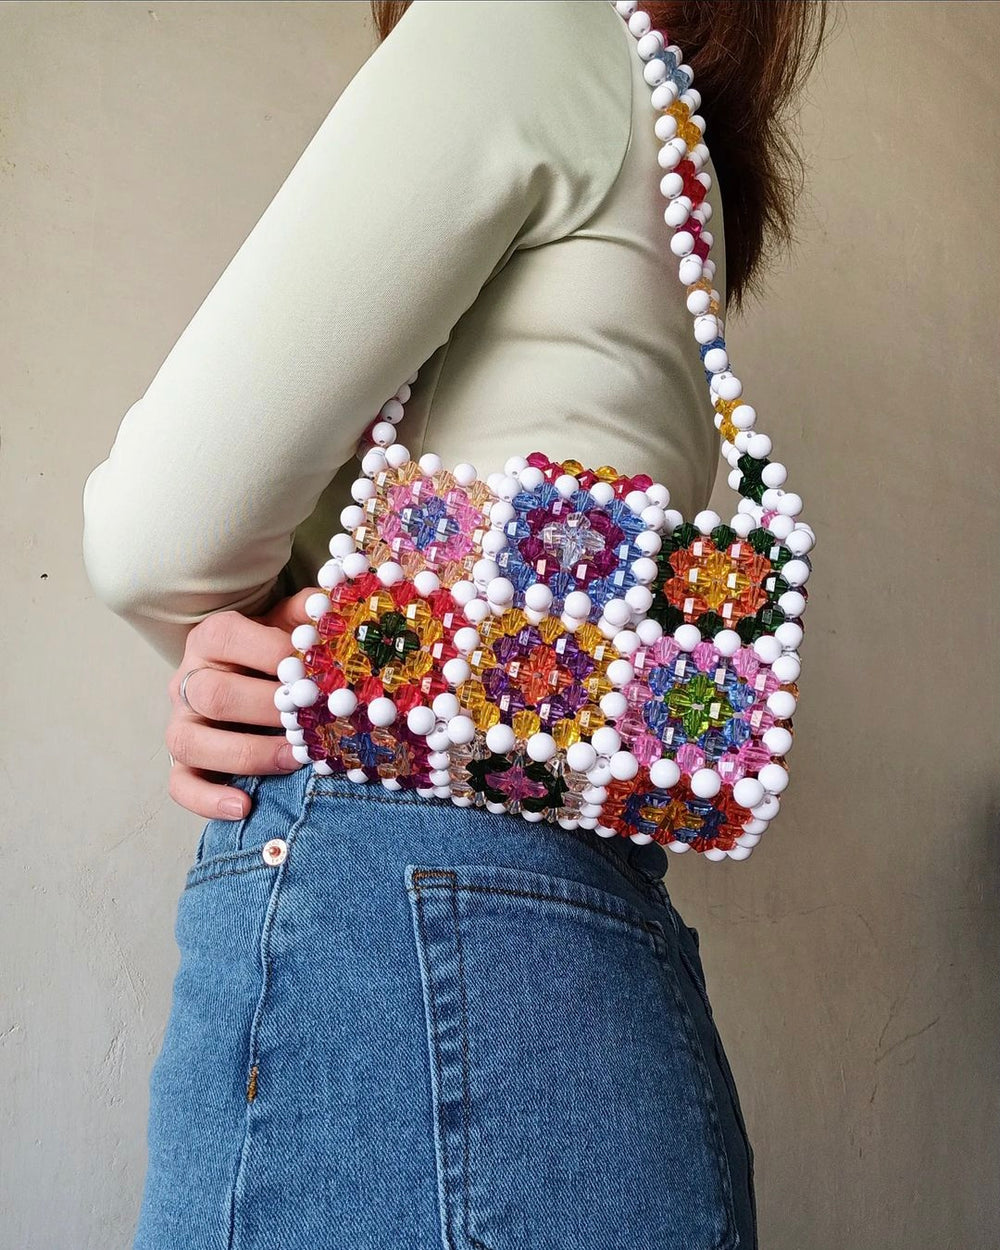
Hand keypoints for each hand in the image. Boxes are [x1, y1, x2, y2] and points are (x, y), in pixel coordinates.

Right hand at [164, 587, 319, 819]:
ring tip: (292, 760)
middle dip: (268, 710)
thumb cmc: (277, 650)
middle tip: (312, 721)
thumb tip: (340, 608)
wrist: (247, 676)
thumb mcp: (292, 623)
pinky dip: (207, 800)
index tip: (318, 672)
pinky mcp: (181, 762)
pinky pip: (180, 785)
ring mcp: (180, 721)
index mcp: (214, 636)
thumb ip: (312, 612)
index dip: (277, 655)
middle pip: (214, 694)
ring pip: (190, 741)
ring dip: (246, 754)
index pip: (233, 638)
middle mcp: (188, 677)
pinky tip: (244, 807)